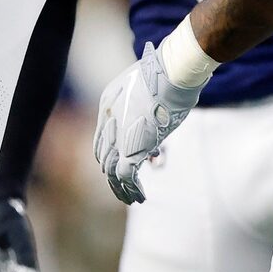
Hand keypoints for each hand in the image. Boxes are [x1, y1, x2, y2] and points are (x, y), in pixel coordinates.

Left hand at [93, 44, 204, 204]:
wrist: (170, 72)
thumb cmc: (167, 74)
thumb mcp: (149, 89)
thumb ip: (147, 110)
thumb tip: (154, 133)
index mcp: (107, 105)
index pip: (102, 138)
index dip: (111, 153)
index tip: (121, 163)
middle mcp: (107, 122)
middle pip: (104, 156)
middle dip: (113, 173)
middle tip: (124, 186)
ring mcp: (117, 136)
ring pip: (111, 170)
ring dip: (121, 187)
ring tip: (130, 199)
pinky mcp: (131, 148)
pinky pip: (125, 177)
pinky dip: (131, 190)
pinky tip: (140, 198)